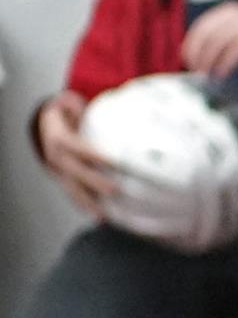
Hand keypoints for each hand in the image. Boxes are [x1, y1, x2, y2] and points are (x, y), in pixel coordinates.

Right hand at [36, 92, 114, 216]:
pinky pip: (72, 193)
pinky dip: (84, 206)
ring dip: (88, 203)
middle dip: (94, 182)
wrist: (43, 123)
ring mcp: (57, 170)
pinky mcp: (61, 179)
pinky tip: (99, 217)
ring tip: (104, 216)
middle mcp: (56, 157)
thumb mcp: (70, 104)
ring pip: (71, 188)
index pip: (79, 148)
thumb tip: (99, 99)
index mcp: (60, 139)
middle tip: (115, 190)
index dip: (96, 155)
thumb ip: (81, 107)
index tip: (115, 162)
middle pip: (75, 172)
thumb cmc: (64, 113)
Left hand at [180, 3, 237, 79]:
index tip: (190, 64)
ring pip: (218, 43)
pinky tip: (223, 75)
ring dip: (210, 63)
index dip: (191, 47)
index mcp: (227, 12)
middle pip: (206, 36)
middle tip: (198, 73)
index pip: (199, 28)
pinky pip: (235, 52)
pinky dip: (225, 65)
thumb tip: (195, 57)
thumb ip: (219, 40)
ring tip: (209, 77)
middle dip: (198, 57)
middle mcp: (235, 14)